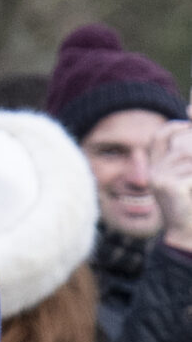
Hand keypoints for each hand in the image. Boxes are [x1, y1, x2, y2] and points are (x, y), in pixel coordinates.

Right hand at [149, 119, 191, 254]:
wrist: (186, 233)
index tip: (188, 127)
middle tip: (191, 169)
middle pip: (179, 144)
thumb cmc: (190, 202)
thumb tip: (191, 108)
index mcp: (155, 168)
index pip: (160, 136)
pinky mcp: (166, 185)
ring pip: (187, 154)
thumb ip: (188, 148)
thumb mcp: (188, 172)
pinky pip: (189, 169)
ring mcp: (158, 178)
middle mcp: (153, 172)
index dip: (175, 127)